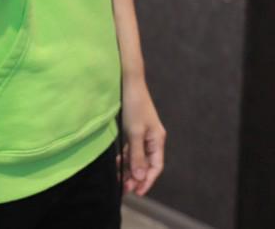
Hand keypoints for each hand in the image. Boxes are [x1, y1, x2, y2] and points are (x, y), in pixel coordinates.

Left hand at [117, 76, 165, 196]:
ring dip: (130, 169)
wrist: (128, 82)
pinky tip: (117, 164)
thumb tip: (141, 177)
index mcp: (157, 139)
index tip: (137, 192)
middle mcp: (153, 139)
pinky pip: (132, 149)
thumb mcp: (134, 133)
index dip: (148, 180)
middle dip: (136, 177)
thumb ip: (137, 156)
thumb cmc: (134, 106)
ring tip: (119, 180)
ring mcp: (143, 134)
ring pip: (138, 158)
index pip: (156, 166)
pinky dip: (125, 158)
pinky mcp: (135, 130)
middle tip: (124, 188)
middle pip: (147, 164)